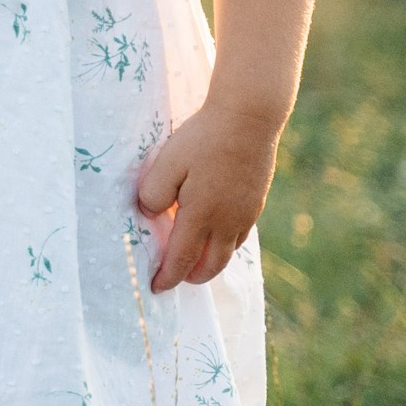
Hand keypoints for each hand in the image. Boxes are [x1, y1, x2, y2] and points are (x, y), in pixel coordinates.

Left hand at [136, 101, 282, 290]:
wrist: (249, 118)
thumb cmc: (203, 138)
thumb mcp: (167, 163)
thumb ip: (153, 194)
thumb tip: (150, 214)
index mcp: (201, 216)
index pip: (182, 258)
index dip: (168, 276)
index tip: (156, 287)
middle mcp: (227, 221)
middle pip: (211, 265)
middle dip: (192, 276)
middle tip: (177, 278)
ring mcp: (246, 213)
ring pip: (229, 252)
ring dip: (211, 263)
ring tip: (197, 262)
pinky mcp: (256, 201)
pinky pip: (241, 235)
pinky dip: (227, 245)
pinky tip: (218, 235)